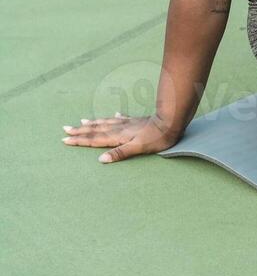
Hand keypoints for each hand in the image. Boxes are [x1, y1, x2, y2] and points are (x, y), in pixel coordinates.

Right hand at [63, 113, 180, 162]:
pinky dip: (114, 118)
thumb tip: (100, 160)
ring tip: (81, 121)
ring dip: (93, 123)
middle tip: (65, 129)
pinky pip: (121, 119)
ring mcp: (128, 123)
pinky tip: (114, 115)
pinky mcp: (137, 121)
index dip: (79, 140)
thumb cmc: (157, 138)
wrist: (171, 122)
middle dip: (80, 131)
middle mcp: (120, 128)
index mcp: (118, 136)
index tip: (65, 139)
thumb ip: (120, 153)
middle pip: (96, 129)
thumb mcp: (138, 148)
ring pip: (105, 123)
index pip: (94, 139)